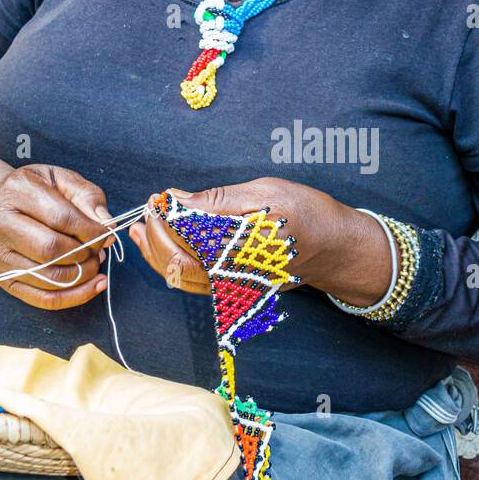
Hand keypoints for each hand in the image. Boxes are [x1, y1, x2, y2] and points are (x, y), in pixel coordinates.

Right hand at [0, 164, 115, 309]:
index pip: (61, 218)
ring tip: (94, 263)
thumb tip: (107, 226)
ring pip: (48, 277)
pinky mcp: (3, 278)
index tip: (106, 234)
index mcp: (17, 191)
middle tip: (99, 250)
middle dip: (84, 254)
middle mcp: (0, 223)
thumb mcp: (63, 180)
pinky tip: (93, 286)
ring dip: (82, 275)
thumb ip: (88, 197)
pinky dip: (74, 296)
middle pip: (51, 249)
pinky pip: (43, 298)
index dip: (91, 231)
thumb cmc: (38, 190)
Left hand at [128, 177, 392, 306]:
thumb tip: (178, 199)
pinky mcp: (234, 286)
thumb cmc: (306, 214)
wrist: (336, 248)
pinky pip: (194, 282)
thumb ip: (218, 200)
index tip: (156, 200)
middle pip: (176, 264)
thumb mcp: (266, 193)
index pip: (185, 239)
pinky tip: (164, 246)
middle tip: (146, 212)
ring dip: (156, 254)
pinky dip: (173, 265)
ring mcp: (232, 284)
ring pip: (181, 278)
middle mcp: (231, 273)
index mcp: (236, 249)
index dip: (163, 220)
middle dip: (153, 239)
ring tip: (142, 230)